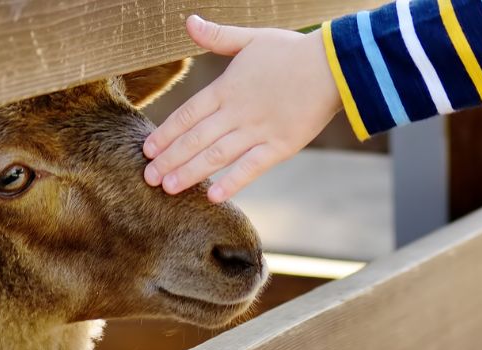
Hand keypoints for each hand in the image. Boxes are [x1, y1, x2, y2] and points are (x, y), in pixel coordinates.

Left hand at [143, 15, 341, 202]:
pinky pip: (251, 167)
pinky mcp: (281, 146)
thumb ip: (217, 36)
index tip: (148, 149)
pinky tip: (213, 196)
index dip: (166, 133)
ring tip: (168, 188)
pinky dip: (232, 182)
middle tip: (148, 177)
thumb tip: (188, 21)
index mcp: (227, 87)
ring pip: (217, 155)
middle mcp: (238, 111)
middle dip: (170, 159)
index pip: (187, 114)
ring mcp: (259, 130)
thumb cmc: (292, 51)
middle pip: (195, 138)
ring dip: (190, 172)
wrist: (334, 65)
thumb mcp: (251, 38)